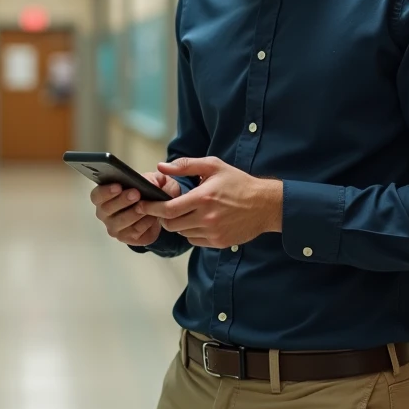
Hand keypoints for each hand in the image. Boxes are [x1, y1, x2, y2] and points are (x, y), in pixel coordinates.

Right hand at [90, 172, 181, 246]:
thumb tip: (147, 183)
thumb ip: (148, 179)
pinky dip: (144, 223)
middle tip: (136, 194)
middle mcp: (105, 214)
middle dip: (122, 201)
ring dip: (134, 213)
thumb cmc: (145, 192)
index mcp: (103, 198)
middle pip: (107, 209)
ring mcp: (114, 228)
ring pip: (121, 222)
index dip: (105, 191)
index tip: (118, 186)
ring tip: (146, 206)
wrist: (156, 211)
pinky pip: (134, 232)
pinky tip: (152, 217)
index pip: (96, 195)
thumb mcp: (148, 180)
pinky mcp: (127, 238)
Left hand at [137, 157, 281, 248]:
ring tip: (186, 212)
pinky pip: (194, 241)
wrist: (265, 205)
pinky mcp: (219, 242)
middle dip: (163, 217)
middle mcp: (207, 218)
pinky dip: (191, 232)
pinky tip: (199, 221)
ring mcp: (213, 232)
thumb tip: (161, 167)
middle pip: (171, 224)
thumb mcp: (213, 166)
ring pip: (182, 233)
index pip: (168, 209)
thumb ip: (186, 166)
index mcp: (203, 198)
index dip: (152, 208)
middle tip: (164, 209)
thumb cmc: (238, 182)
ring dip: (179, 224)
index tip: (143, 205)